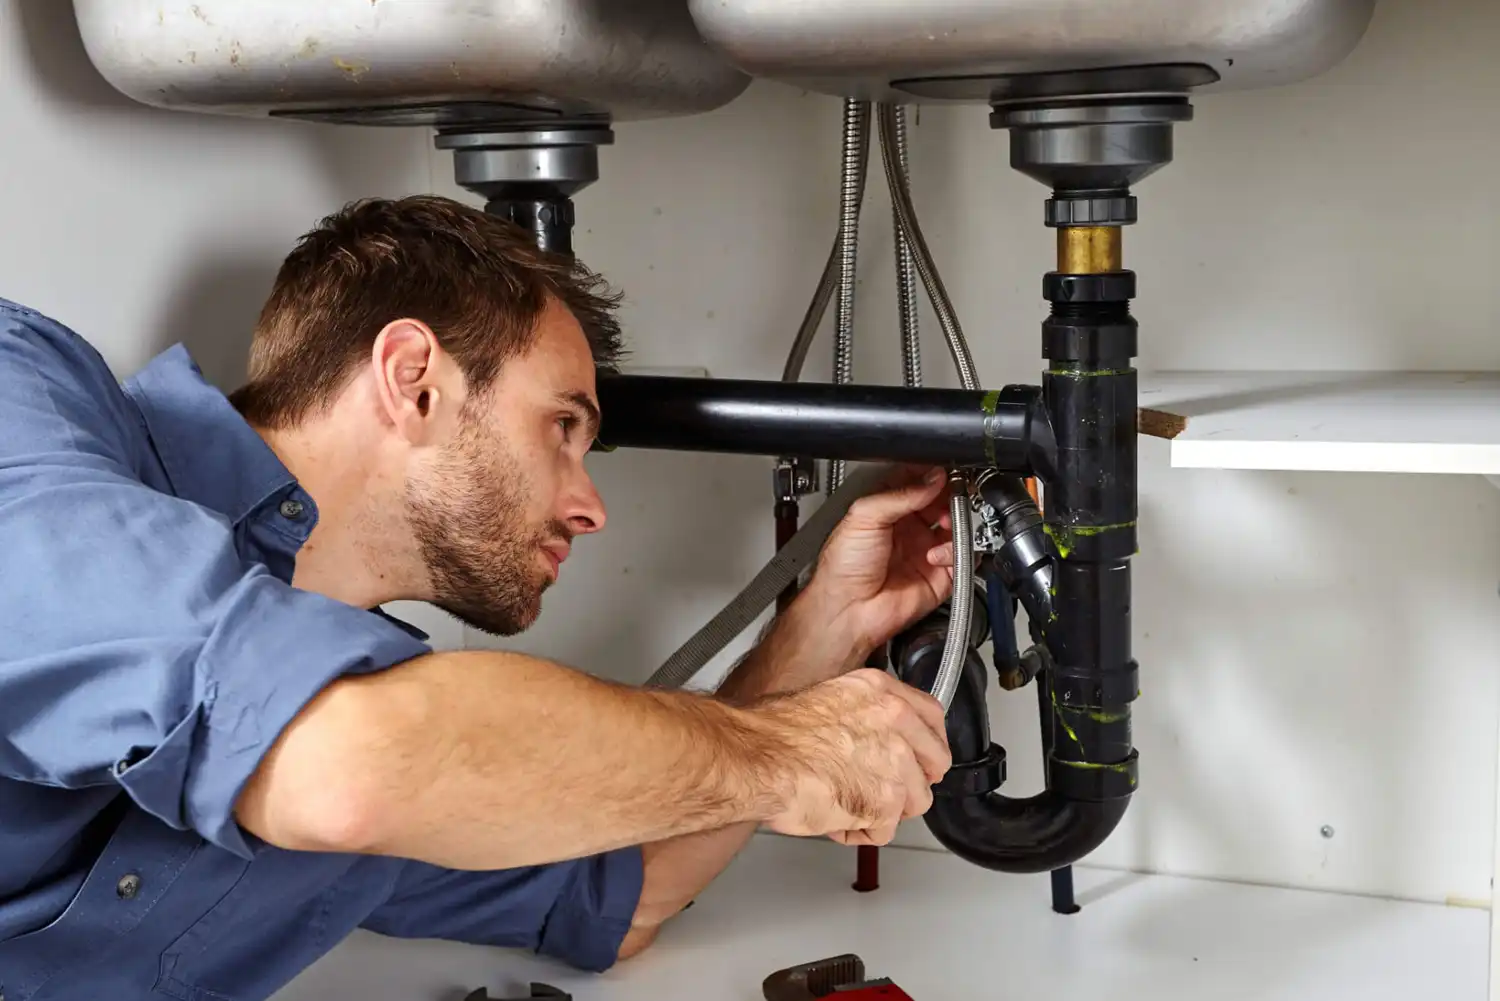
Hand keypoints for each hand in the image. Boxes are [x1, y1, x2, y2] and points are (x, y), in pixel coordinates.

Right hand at [752, 669, 951, 845]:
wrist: (755, 759)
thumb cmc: (773, 735)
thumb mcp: (827, 699)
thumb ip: (862, 715)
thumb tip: (871, 735)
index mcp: (881, 692)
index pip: (934, 718)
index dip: (928, 746)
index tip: (922, 758)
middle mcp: (896, 722)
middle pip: (935, 763)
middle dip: (912, 783)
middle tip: (884, 790)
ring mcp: (895, 762)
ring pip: (915, 802)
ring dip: (884, 811)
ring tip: (847, 802)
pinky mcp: (885, 802)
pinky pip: (884, 831)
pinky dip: (859, 833)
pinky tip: (835, 818)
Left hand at [796, 466, 956, 664]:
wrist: (847, 610)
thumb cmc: (843, 568)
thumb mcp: (864, 516)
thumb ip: (901, 494)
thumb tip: (932, 478)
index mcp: (889, 509)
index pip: (918, 482)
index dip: (932, 473)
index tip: (944, 469)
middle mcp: (909, 528)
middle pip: (943, 501)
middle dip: (951, 495)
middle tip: (954, 492)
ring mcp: (925, 549)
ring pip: (958, 526)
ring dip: (957, 521)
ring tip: (946, 522)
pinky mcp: (940, 575)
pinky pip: (962, 557)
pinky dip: (955, 551)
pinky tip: (935, 554)